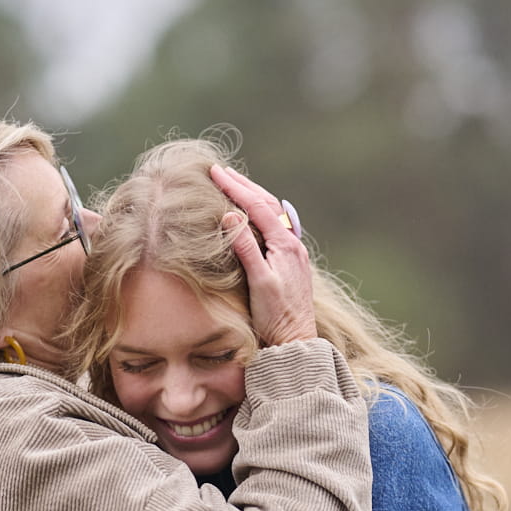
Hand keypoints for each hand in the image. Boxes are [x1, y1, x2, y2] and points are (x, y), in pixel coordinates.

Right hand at [210, 164, 315, 345]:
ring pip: (272, 214)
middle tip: (222, 170)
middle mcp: (292, 244)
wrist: (294, 340)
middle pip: (268, 204)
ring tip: (235, 183)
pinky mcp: (289, 262)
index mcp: (285, 245)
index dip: (236, 187)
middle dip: (244, 185)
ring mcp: (292, 252)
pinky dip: (259, 213)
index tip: (216, 172)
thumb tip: (231, 214)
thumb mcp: (258, 282)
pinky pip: (274, 227)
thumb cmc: (276, 316)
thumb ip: (246, 248)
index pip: (258, 206)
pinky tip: (251, 214)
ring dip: (253, 196)